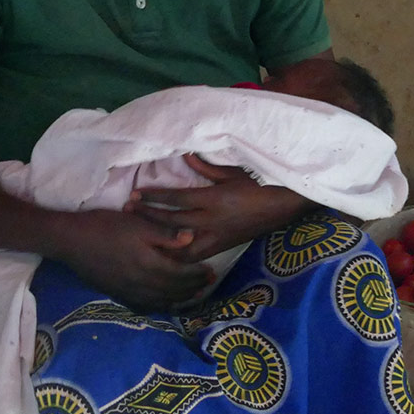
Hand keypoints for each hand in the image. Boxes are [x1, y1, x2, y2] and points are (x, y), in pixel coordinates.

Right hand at [52, 209, 211, 310]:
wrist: (71, 241)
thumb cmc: (106, 226)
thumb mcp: (139, 223)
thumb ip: (166, 235)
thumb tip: (191, 239)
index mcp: (150, 265)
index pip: (182, 275)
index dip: (198, 274)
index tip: (211, 271)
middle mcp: (142, 284)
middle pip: (174, 291)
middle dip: (194, 288)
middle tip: (208, 283)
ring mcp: (128, 292)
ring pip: (161, 302)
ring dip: (180, 299)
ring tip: (194, 295)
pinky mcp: (118, 294)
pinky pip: (144, 306)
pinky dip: (160, 306)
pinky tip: (165, 303)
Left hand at [128, 155, 308, 259]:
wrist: (284, 206)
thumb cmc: (260, 185)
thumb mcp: (233, 173)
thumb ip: (206, 168)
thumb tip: (183, 156)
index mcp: (214, 200)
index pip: (176, 199)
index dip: (154, 197)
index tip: (135, 194)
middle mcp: (212, 221)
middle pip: (172, 222)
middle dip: (148, 217)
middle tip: (128, 211)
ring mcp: (216, 237)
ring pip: (181, 248)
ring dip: (159, 243)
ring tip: (140, 238)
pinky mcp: (222, 247)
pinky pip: (194, 257)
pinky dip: (178, 257)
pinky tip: (164, 256)